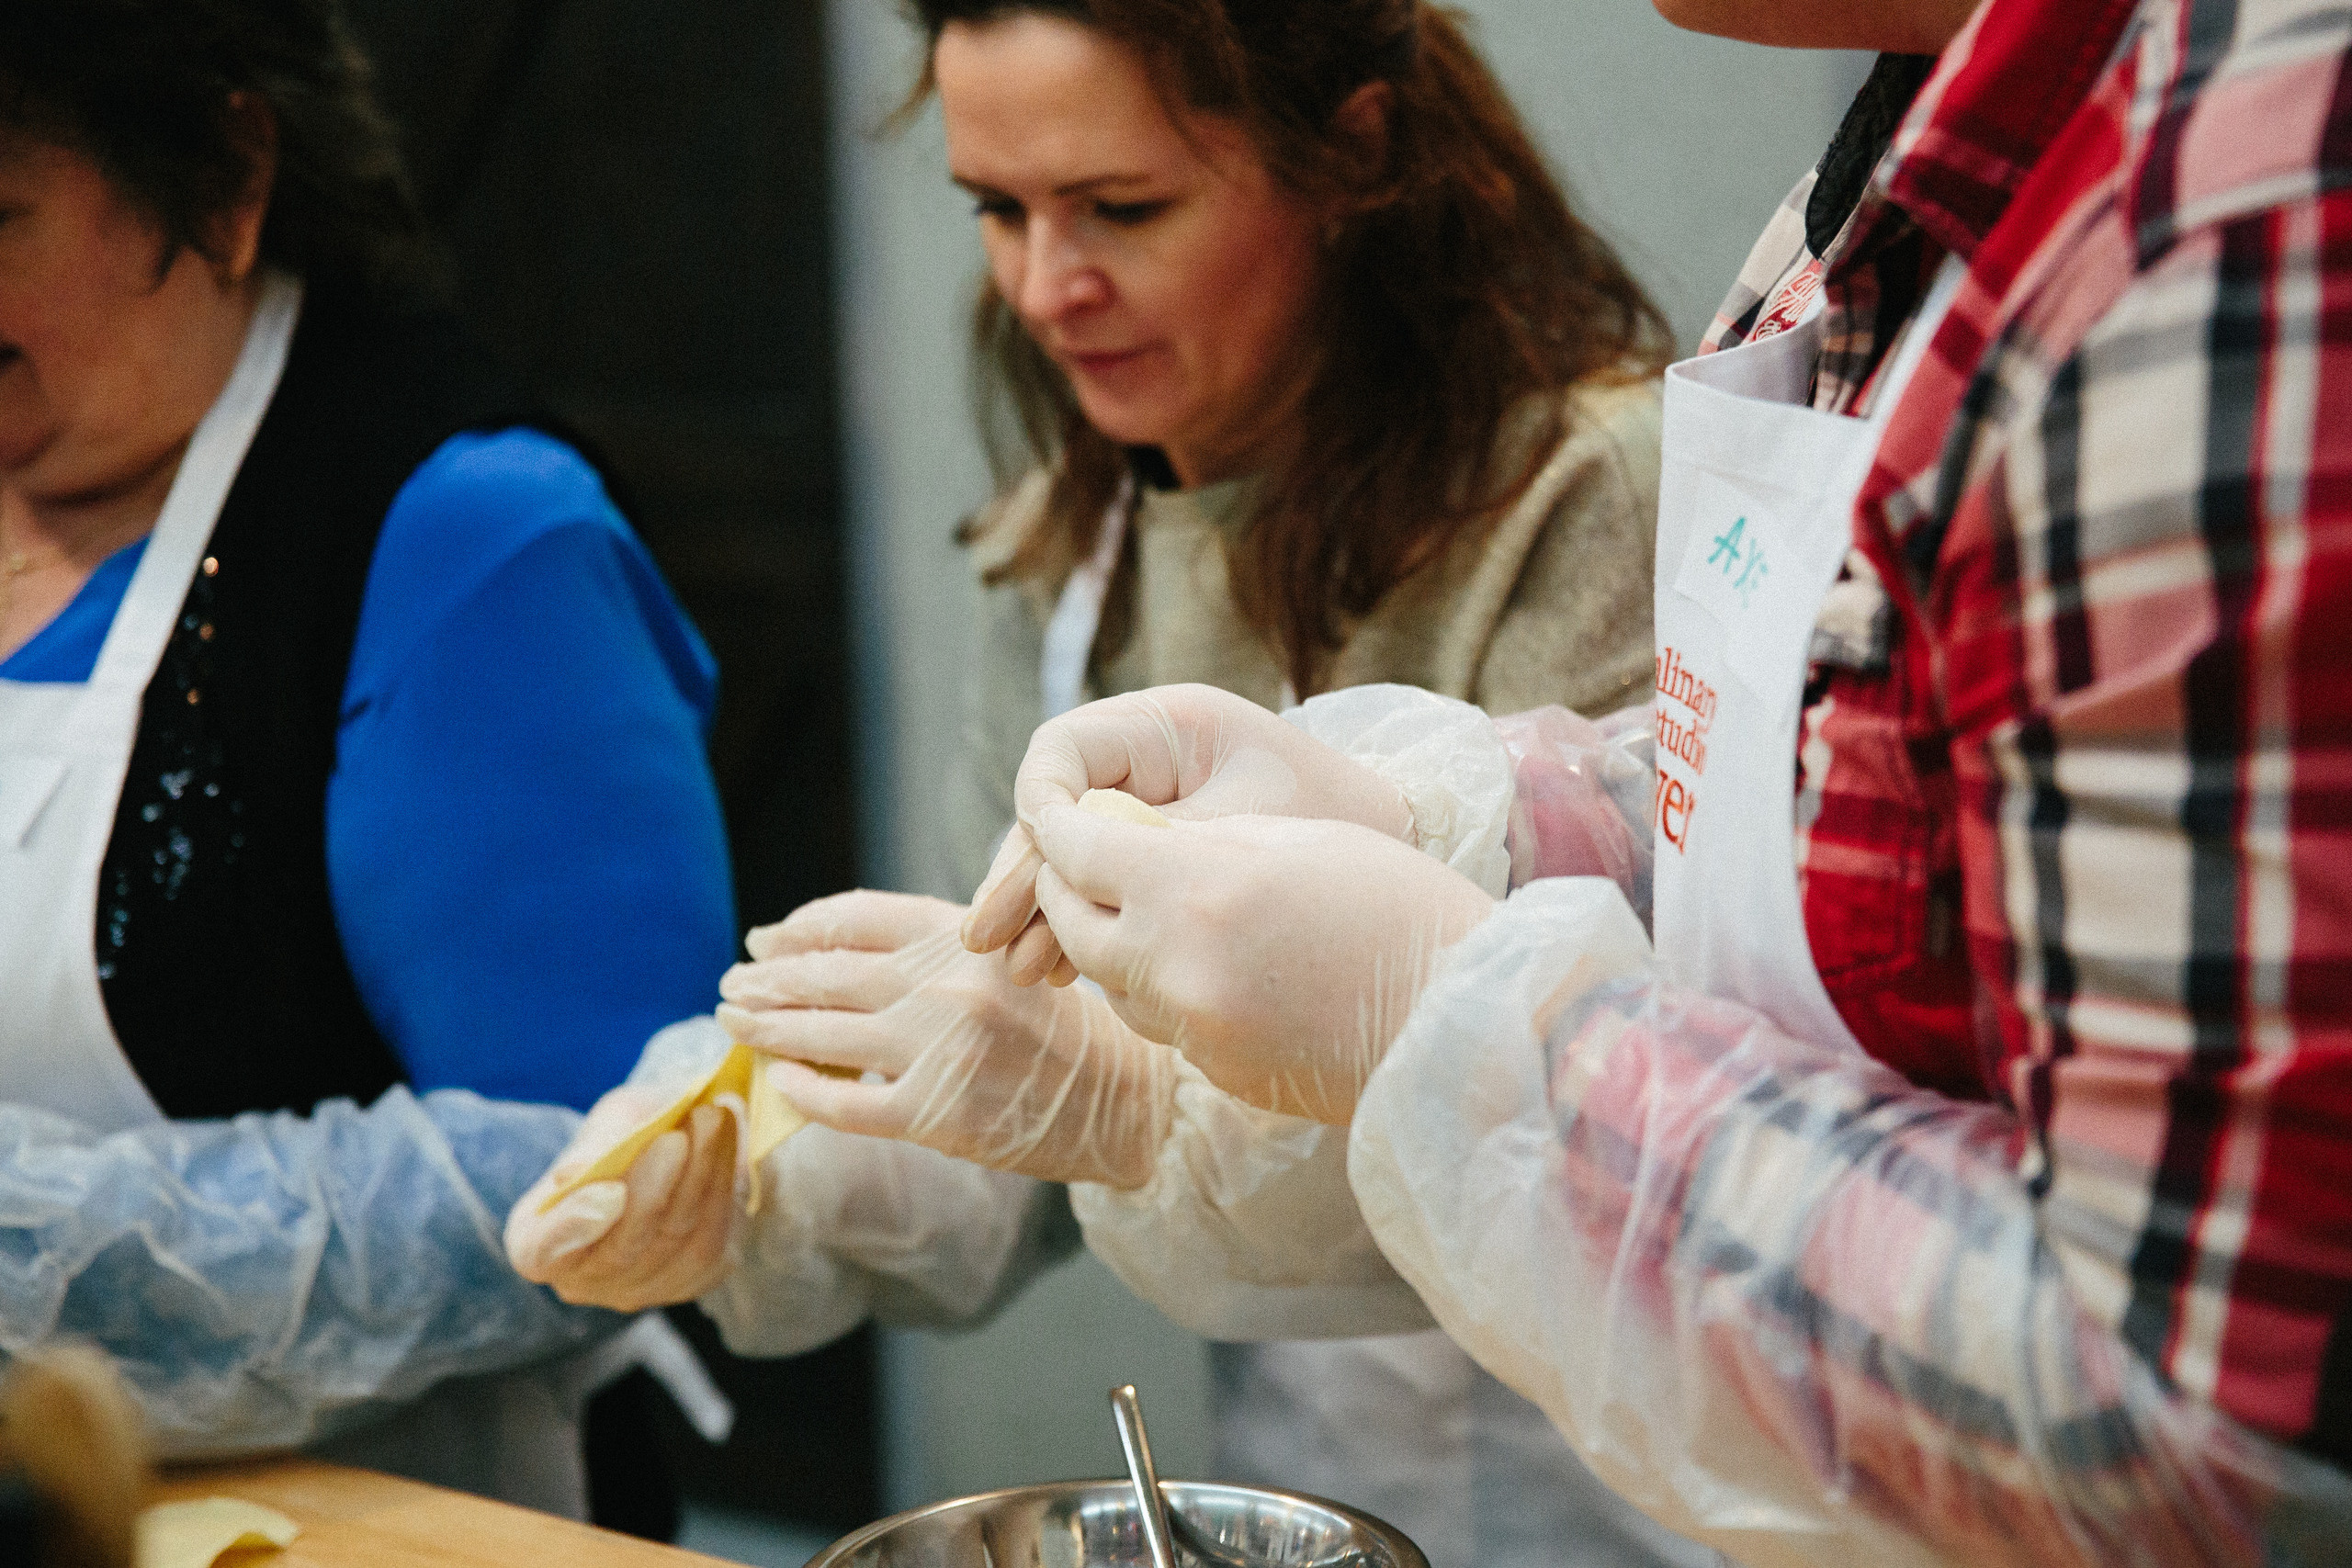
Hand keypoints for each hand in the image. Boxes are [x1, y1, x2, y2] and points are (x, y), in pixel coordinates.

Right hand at [506, 1087, 739, 1311]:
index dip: (575, 1226)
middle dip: (655, 1188)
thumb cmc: (630, 1131)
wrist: (680, 1141)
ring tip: (711, 1121)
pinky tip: (728, 1146)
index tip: (612, 1190)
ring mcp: (636, 1290)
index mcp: (537, 1237)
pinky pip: (711, 1243)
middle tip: (678, 1137)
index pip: (543, 1252)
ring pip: (674, 1244)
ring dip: (698, 1179)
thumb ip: (596, 1149)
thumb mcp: (610, 1123)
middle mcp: (582, 1278)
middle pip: (621, 1249)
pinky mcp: (690, 1282)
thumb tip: (572, 1175)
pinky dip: (722, 1190)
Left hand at [717, 890, 1176, 1188]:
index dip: (799, 929)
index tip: (764, 941)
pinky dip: (804, 1093)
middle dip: (767, 981)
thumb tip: (834, 953)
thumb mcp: (1009, 958)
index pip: (854, 917)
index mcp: (961, 935)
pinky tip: (779, 1084)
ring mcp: (937, 1049)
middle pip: (826, 975)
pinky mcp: (935, 1115)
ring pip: (822, 1036)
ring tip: (734, 1026)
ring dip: (767, 1030)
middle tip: (730, 986)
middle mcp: (944, 984)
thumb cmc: (1065, 1030)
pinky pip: (846, 1104)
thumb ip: (934, 950)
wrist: (1126, 1099)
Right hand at [963, 684, 1413, 980]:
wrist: (1404, 842)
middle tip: (988, 939)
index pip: (1064, 750)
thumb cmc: (1336, 820)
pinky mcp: (1165, 846)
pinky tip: (1057, 969)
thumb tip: (1064, 880)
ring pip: (1074, 851)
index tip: (1032, 867)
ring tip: (1021, 970)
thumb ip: (1154, 845)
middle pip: (1058, 809)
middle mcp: (1151, 754)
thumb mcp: (1240, 831)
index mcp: (1171, 722)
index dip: (1037, 807)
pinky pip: (1105, 879)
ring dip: (1045, 909)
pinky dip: (1083, 921)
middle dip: (1024, 875)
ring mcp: (1153, 801)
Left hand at [1025, 808, 1495, 1123]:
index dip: (1059, 826)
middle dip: (1065, 892)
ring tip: (1151, 915)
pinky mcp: (1219, 1075)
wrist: (1467, 1019)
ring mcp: (1195, 1032)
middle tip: (1080, 865)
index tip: (1056, 812)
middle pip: (1071, 927)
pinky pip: (1164, 1025)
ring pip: (1111, 983)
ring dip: (1114, 946)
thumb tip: (1127, 843)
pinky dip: (1167, 992)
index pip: (1078, 851)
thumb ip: (1199, 843)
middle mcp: (1177, 966)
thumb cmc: (1399, 906)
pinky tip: (1213, 969)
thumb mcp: (1295, 841)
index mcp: (1193, 889)